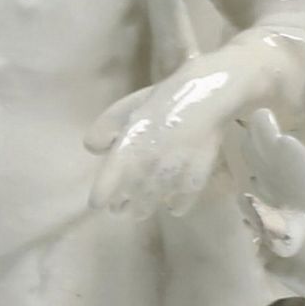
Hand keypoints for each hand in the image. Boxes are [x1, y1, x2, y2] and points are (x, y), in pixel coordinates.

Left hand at [86, 52, 267, 219]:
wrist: (211, 93)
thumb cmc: (168, 97)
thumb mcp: (131, 105)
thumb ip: (109, 126)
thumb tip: (93, 148)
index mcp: (133, 140)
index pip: (112, 175)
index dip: (103, 192)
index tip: (96, 205)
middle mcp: (151, 159)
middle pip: (134, 191)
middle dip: (124, 203)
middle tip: (119, 210)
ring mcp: (175, 169)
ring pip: (156, 197)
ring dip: (146, 207)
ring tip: (140, 212)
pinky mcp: (198, 173)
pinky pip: (184, 196)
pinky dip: (177, 205)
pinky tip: (173, 207)